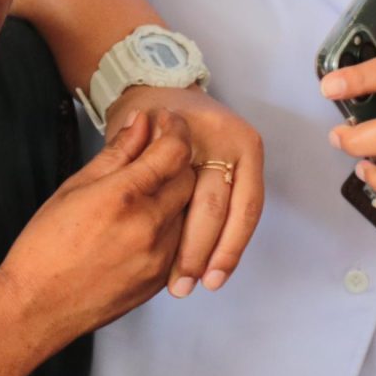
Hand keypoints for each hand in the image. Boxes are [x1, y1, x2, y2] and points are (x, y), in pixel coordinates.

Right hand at [0, 110, 197, 351]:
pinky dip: (171, 224)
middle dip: (176, 160)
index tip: (166, 122)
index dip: (175, 129)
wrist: (37, 306)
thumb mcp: (74, 188)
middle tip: (156, 152)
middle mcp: (150, 226)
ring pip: (189, 210)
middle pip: (188, 178)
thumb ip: (116, 154)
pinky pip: (181, 241)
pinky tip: (145, 222)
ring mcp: (160, 256)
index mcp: (124, 197)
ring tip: (148, 189)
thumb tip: (141, 122)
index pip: (174, 151)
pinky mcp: (161, 279)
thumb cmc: (45, 246)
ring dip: (176, 193)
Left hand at [107, 85, 264, 295]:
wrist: (160, 89)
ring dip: (223, 253)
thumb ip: (131, 156)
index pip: (202, 190)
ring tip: (203, 284)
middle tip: (183, 286)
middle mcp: (232, 140)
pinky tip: (214, 268)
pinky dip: (230, 241)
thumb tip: (136, 187)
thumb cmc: (140, 116)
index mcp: (202, 129)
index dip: (192, 236)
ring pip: (241, 213)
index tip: (176, 270)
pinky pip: (244, 211)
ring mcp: (244, 154)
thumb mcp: (128, 134)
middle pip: (222, 206)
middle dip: (204, 251)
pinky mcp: (247, 167)